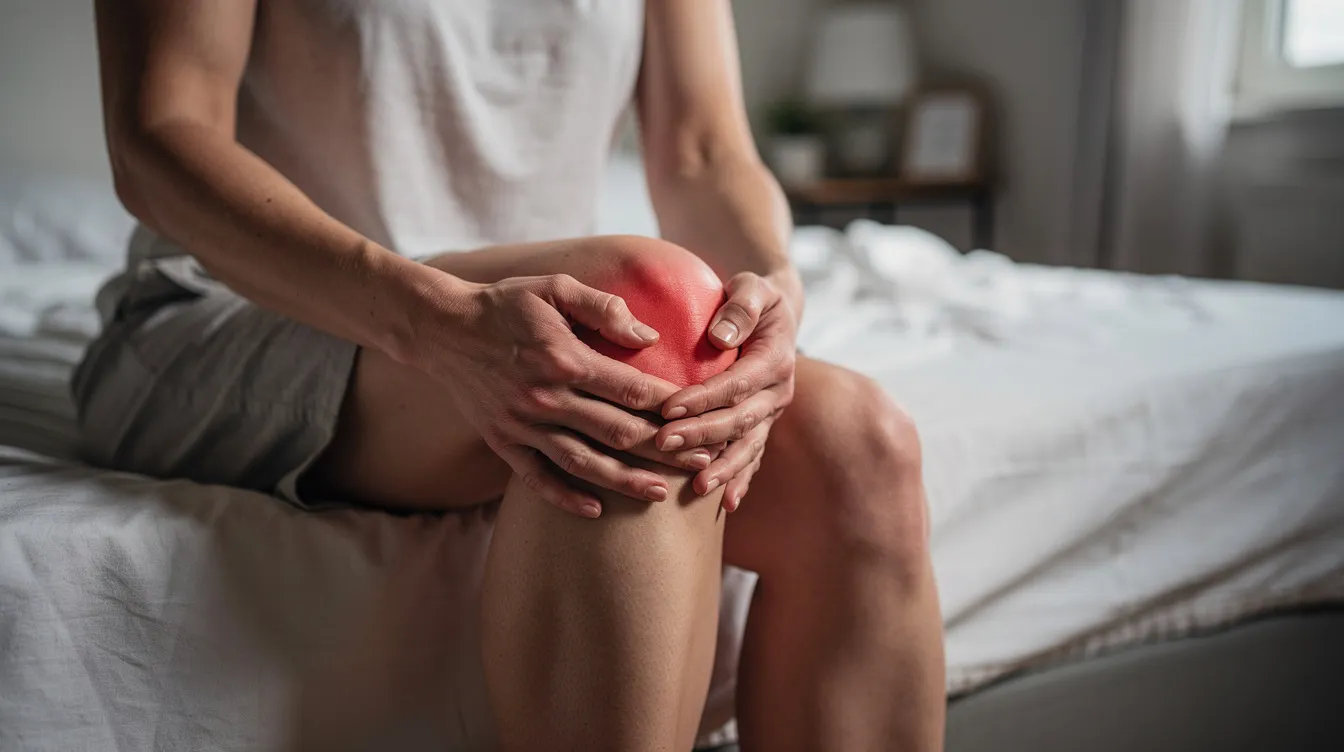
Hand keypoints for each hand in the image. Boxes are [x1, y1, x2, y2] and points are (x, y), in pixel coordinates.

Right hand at [423, 272, 717, 517]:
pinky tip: (595, 511)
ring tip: (662, 492)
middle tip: (702, 461)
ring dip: (625, 481)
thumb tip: (649, 338)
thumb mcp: (555, 288)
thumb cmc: (506, 304)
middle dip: (665, 449)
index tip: (702, 415)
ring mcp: (522, 424)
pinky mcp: (503, 442)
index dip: (671, 407)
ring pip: (583, 463)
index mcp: (564, 358)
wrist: (441, 329)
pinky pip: (537, 478)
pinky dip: (566, 497)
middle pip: (617, 432)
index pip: (632, 390)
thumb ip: (604, 308)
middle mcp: (545, 397)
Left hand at [657, 271, 799, 511]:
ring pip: (748, 446)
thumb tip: (720, 336)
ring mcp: (772, 413)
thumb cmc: (754, 297)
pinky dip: (741, 479)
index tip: (668, 408)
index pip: (735, 383)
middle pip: (739, 420)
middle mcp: (778, 392)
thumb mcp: (753, 286)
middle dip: (702, 436)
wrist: (776, 315)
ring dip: (723, 468)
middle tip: (662, 445)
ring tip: (697, 488)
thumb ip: (741, 305)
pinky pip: (754, 457)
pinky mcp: (763, 426)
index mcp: (775, 359)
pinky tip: (725, 504)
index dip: (703, 398)